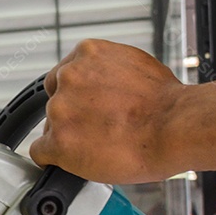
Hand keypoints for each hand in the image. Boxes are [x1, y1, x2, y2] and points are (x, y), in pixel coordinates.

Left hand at [28, 39, 186, 183]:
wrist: (175, 126)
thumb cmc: (165, 102)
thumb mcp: (134, 65)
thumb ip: (105, 72)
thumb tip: (99, 85)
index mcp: (86, 54)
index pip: (62, 77)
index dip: (74, 97)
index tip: (84, 108)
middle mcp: (69, 77)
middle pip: (54, 103)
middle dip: (72, 117)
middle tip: (97, 129)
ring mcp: (60, 109)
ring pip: (51, 128)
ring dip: (69, 138)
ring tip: (100, 144)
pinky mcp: (58, 141)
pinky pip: (40, 153)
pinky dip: (53, 159)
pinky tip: (72, 161)